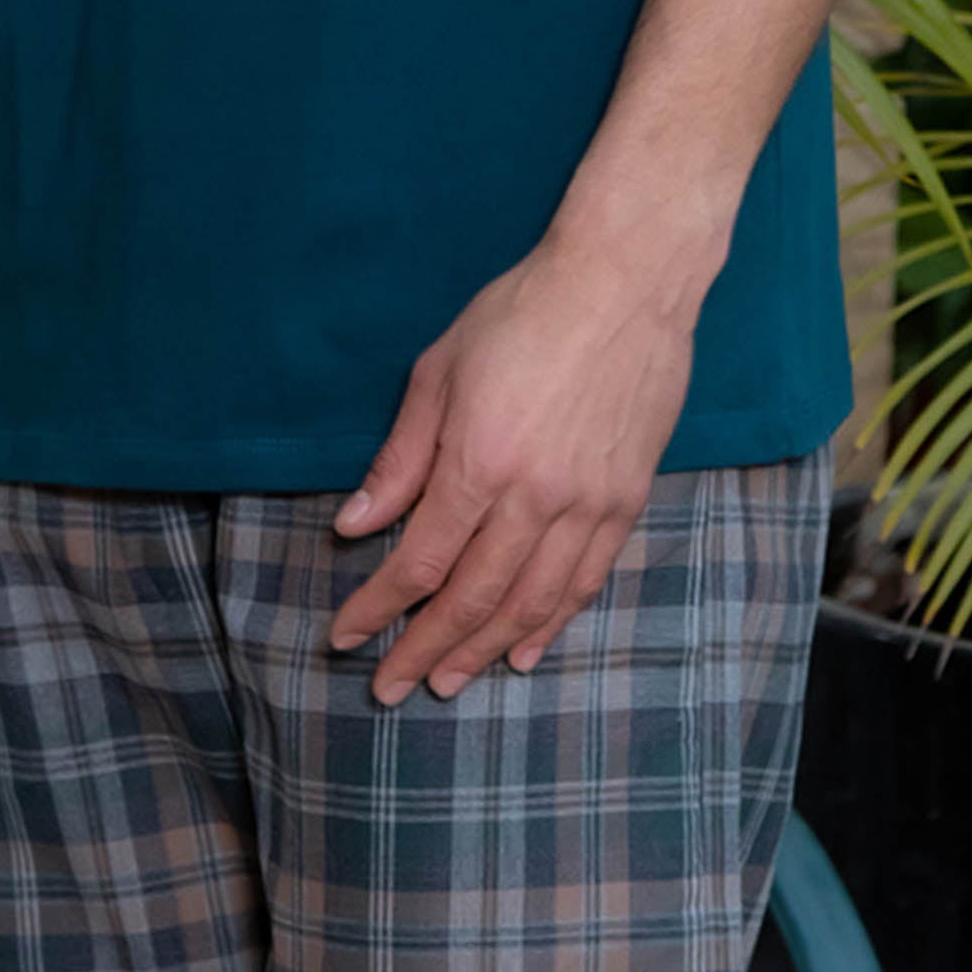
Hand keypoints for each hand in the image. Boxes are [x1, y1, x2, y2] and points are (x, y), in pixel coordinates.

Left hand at [327, 233, 702, 703]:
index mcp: (479, 462)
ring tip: (447, 682)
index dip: (378, 609)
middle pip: (470, 599)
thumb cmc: (522, 314)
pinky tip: (524, 652)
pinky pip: (583, 582)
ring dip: (482, 651)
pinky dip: (550, 624)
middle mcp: (535, 498)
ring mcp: (587, 505)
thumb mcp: (439, 373)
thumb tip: (355, 526)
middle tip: (390, 688)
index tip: (346, 638)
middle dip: (422, 650)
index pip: (419, 563)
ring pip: (529, 604)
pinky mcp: (625, 502)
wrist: (625, 283)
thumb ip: (400, 460)